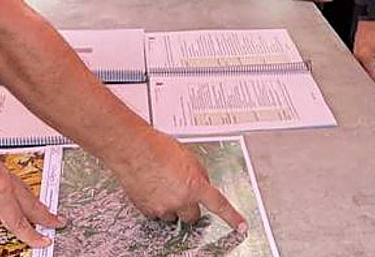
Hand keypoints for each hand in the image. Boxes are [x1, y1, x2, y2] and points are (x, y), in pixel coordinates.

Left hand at [0, 139, 63, 256]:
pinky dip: (24, 192)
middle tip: (59, 223)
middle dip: (45, 216)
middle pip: (30, 203)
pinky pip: (17, 182)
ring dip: (37, 203)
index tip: (43, 242)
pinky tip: (19, 193)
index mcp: (0, 191)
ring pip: (26, 191)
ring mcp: (2, 171)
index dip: (31, 234)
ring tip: (44, 210)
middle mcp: (5, 181)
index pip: (18, 220)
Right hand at [117, 127, 246, 231]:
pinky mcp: (147, 210)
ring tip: (163, 186)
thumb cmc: (159, 148)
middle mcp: (181, 200)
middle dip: (191, 208)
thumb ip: (199, 174)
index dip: (232, 217)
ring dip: (173, 206)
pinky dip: (157, 205)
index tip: (241, 226)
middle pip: (193, 216)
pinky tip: (152, 189)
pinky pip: (157, 214)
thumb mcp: (189, 157)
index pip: (219, 205)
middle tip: (183, 193)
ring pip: (173, 216)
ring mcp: (163, 207)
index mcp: (195, 185)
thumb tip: (202, 183)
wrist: (134, 150)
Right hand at [353, 19, 374, 92]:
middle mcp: (358, 55)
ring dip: (374, 71)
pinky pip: (364, 60)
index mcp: (364, 57)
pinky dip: (371, 64)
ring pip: (366, 67)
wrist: (372, 12)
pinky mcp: (358, 46)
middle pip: (367, 73)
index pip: (372, 76)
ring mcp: (357, 50)